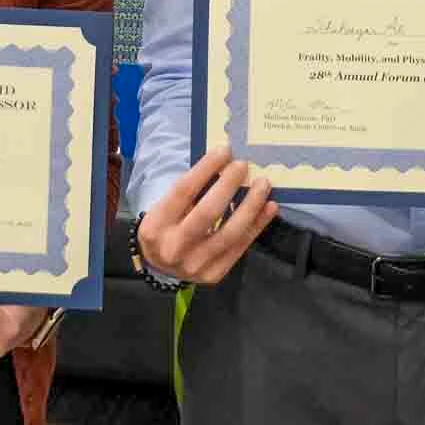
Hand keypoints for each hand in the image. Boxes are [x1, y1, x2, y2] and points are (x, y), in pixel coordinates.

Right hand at [135, 147, 277, 285]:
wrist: (161, 267)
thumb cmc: (166, 228)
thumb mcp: (165, 209)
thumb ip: (191, 192)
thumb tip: (225, 165)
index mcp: (155, 226)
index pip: (183, 191)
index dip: (206, 168)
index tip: (224, 151)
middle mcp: (173, 248)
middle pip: (207, 213)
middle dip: (228, 185)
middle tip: (243, 165)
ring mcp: (195, 265)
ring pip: (230, 233)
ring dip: (250, 206)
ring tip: (263, 185)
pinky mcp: (214, 274)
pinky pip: (241, 246)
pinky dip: (257, 225)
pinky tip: (268, 208)